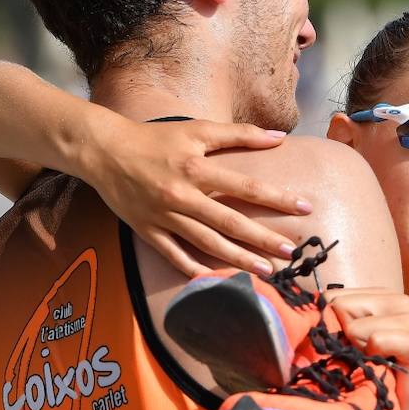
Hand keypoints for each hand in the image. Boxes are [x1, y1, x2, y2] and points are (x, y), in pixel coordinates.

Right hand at [83, 119, 310, 277]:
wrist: (104, 151)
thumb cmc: (155, 139)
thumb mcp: (197, 129)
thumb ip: (239, 134)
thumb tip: (279, 136)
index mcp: (197, 168)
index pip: (247, 187)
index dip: (277, 199)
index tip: (304, 209)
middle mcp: (182, 196)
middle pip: (231, 222)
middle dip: (263, 239)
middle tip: (290, 252)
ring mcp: (164, 216)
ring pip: (207, 243)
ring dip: (238, 259)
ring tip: (266, 270)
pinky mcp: (147, 231)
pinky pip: (173, 255)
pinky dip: (193, 269)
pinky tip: (216, 280)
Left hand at [327, 288, 408, 409]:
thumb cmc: (375, 373)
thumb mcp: (350, 341)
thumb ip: (335, 320)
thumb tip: (304, 315)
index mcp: (382, 296)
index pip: (333, 296)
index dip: (332, 324)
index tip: (348, 345)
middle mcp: (400, 302)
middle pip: (341, 307)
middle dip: (345, 336)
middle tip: (363, 356)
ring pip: (356, 327)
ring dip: (359, 351)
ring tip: (374, 362)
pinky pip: (377, 340)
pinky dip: (373, 358)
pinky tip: (384, 367)